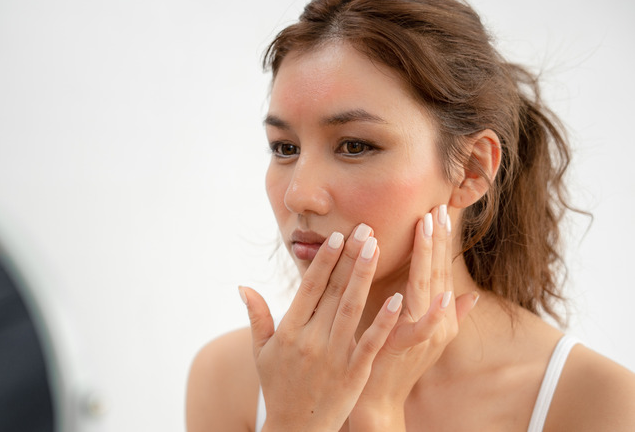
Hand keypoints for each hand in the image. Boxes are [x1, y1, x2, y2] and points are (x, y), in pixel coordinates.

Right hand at [240, 224, 401, 431]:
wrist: (296, 430)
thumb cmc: (278, 387)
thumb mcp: (261, 352)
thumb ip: (257, 317)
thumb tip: (243, 286)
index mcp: (290, 331)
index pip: (309, 288)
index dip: (324, 260)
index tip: (337, 237)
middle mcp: (311, 340)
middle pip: (333, 292)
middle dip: (350, 258)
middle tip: (366, 229)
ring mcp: (334, 356)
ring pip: (352, 309)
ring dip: (364, 277)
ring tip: (377, 248)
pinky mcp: (354, 373)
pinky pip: (370, 342)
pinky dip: (383, 321)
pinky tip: (397, 299)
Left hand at [347, 206, 478, 429]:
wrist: (379, 398)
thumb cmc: (394, 362)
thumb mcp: (421, 333)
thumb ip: (445, 313)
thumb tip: (469, 294)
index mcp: (436, 313)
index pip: (438, 269)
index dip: (439, 241)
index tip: (438, 209)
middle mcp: (437, 320)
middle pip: (436, 271)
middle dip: (437, 238)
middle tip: (436, 206)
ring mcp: (426, 333)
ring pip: (430, 288)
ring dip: (431, 257)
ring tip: (429, 227)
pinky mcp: (410, 348)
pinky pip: (425, 327)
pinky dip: (437, 312)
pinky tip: (446, 294)